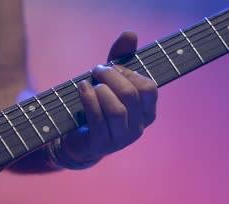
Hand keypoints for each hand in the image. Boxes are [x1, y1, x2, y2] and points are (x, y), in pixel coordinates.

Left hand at [58, 31, 157, 163]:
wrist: (80, 138)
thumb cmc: (100, 105)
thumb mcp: (111, 80)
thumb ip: (121, 57)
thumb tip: (130, 33)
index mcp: (147, 113)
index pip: (149, 88)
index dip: (130, 72)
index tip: (114, 67)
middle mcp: (138, 128)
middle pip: (130, 95)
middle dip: (111, 76)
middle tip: (96, 70)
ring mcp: (120, 139)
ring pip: (116, 110)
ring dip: (100, 90)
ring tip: (89, 83)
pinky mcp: (100, 145)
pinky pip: (97, 120)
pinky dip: (88, 100)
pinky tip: (82, 88)